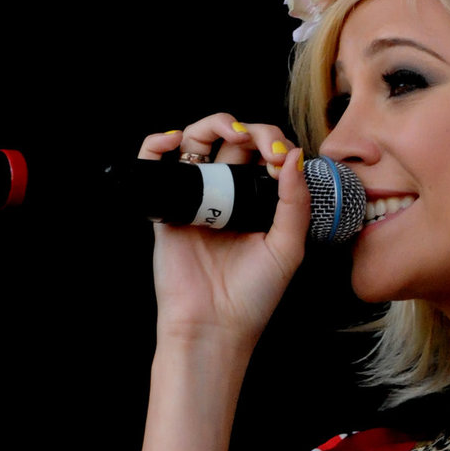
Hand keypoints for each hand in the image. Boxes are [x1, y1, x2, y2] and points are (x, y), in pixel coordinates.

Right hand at [138, 115, 308, 346]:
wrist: (214, 326)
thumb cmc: (252, 296)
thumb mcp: (287, 247)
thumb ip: (295, 201)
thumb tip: (294, 155)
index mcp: (257, 203)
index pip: (263, 155)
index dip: (273, 144)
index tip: (281, 159)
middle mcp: (226, 196)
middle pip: (231, 141)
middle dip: (249, 130)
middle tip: (260, 145)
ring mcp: (195, 200)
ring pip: (196, 142)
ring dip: (212, 124)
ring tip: (230, 132)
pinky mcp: (167, 209)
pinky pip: (155, 166)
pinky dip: (156, 144)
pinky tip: (174, 140)